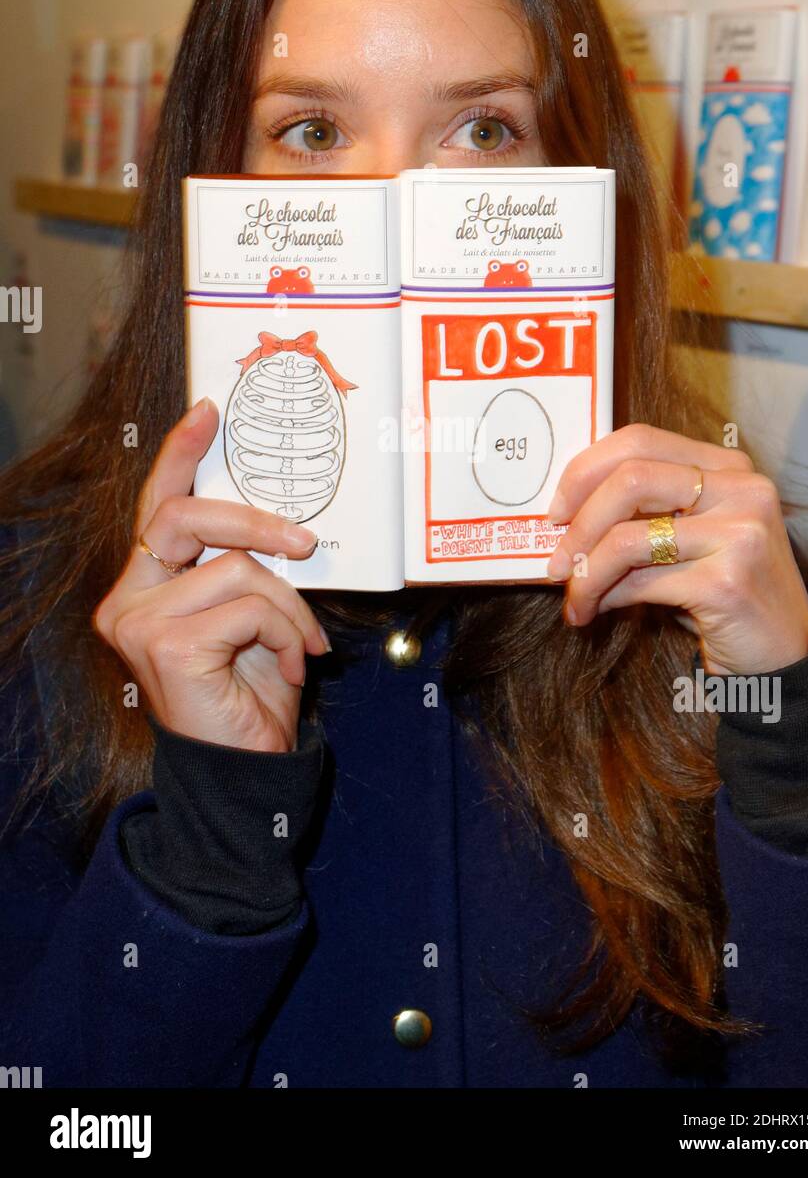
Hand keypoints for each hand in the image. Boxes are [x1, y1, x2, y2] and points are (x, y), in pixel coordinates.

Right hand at [93, 397, 330, 752]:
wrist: (245, 770)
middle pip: (185, 515)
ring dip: (289, 605)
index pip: (156, 506)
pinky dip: (287, 632)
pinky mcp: (165, 646)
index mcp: (147, 585)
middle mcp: (128, 599)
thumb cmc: (250, 694)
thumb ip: (247, 567)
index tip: (207, 412)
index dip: (180, 454)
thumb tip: (283, 522)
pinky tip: (293, 666)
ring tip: (302, 645)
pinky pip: (250, 606)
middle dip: (256, 521)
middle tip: (305, 544)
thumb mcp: (252, 616)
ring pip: (236, 567)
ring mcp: (138, 623)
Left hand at [545, 423, 807, 675]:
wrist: (782, 656)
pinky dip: (604, 597)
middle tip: (555, 560)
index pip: (640, 440)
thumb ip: (645, 512)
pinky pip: (639, 583)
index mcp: (729, 467)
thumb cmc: (722, 593)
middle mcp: (742, 490)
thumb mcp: (689, 538)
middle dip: (579, 523)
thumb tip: (565, 513)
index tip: (557, 510)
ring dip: (585, 573)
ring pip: (628, 537)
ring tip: (574, 597)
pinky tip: (595, 611)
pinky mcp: (727, 582)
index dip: (585, 471)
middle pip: (630, 478)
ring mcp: (739, 534)